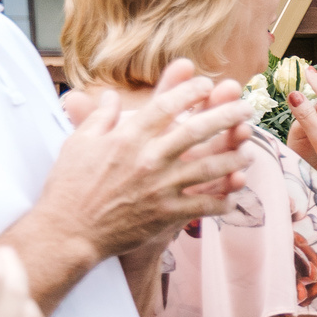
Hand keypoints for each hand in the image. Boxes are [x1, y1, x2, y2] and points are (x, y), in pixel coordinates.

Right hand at [48, 59, 253, 258]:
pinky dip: (222, 201)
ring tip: (249, 151)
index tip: (208, 84)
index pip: (165, 106)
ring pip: (208, 168)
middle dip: (225, 117)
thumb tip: (112, 96)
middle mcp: (148, 159)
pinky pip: (203, 205)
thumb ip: (100, 117)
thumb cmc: (69, 187)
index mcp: (127, 138)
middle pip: (195, 131)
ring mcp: (160, 187)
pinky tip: (235, 195)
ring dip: (232, 158)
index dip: (190, 91)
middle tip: (247, 109)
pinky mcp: (166, 213)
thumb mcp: (78, 144)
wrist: (68, 232)